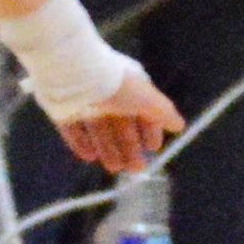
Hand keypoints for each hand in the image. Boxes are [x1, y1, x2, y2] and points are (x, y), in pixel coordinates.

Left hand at [57, 66, 180, 174]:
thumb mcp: (147, 99)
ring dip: (108, 150)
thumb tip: (180, 125)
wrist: (76, 75)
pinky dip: (81, 143)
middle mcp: (108, 96)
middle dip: (130, 148)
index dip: (149, 131)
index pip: (143, 112)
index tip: (153, 149)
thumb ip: (163, 113)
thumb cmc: (117, 85)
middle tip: (136, 168)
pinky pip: (74, 130)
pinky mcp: (64, 110)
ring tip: (114, 167)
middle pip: (121, 126)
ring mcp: (86, 103)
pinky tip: (90, 157)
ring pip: (99, 131)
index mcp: (129, 89)